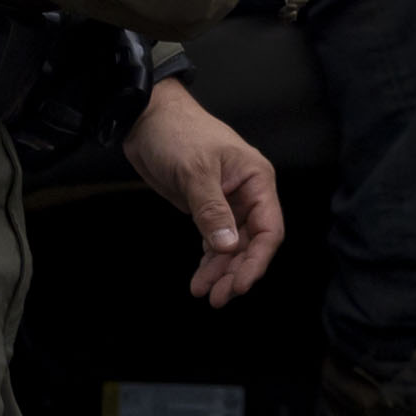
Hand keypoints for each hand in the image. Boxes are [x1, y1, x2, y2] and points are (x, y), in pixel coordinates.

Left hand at [125, 77, 285, 303]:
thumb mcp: (195, 171)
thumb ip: (211, 210)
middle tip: (219, 296)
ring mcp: (228, 203)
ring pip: (233, 247)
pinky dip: (209, 261)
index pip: (269, 228)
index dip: (257, 260)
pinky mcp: (207, 209)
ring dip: (221, 271)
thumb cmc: (177, 133)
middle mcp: (248, 194)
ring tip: (205, 293)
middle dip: (236, 271)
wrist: (146, 119)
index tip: (239, 283)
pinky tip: (200, 278)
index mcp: (256, 179)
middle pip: (252, 243)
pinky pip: (215, 241)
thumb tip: (228, 246)